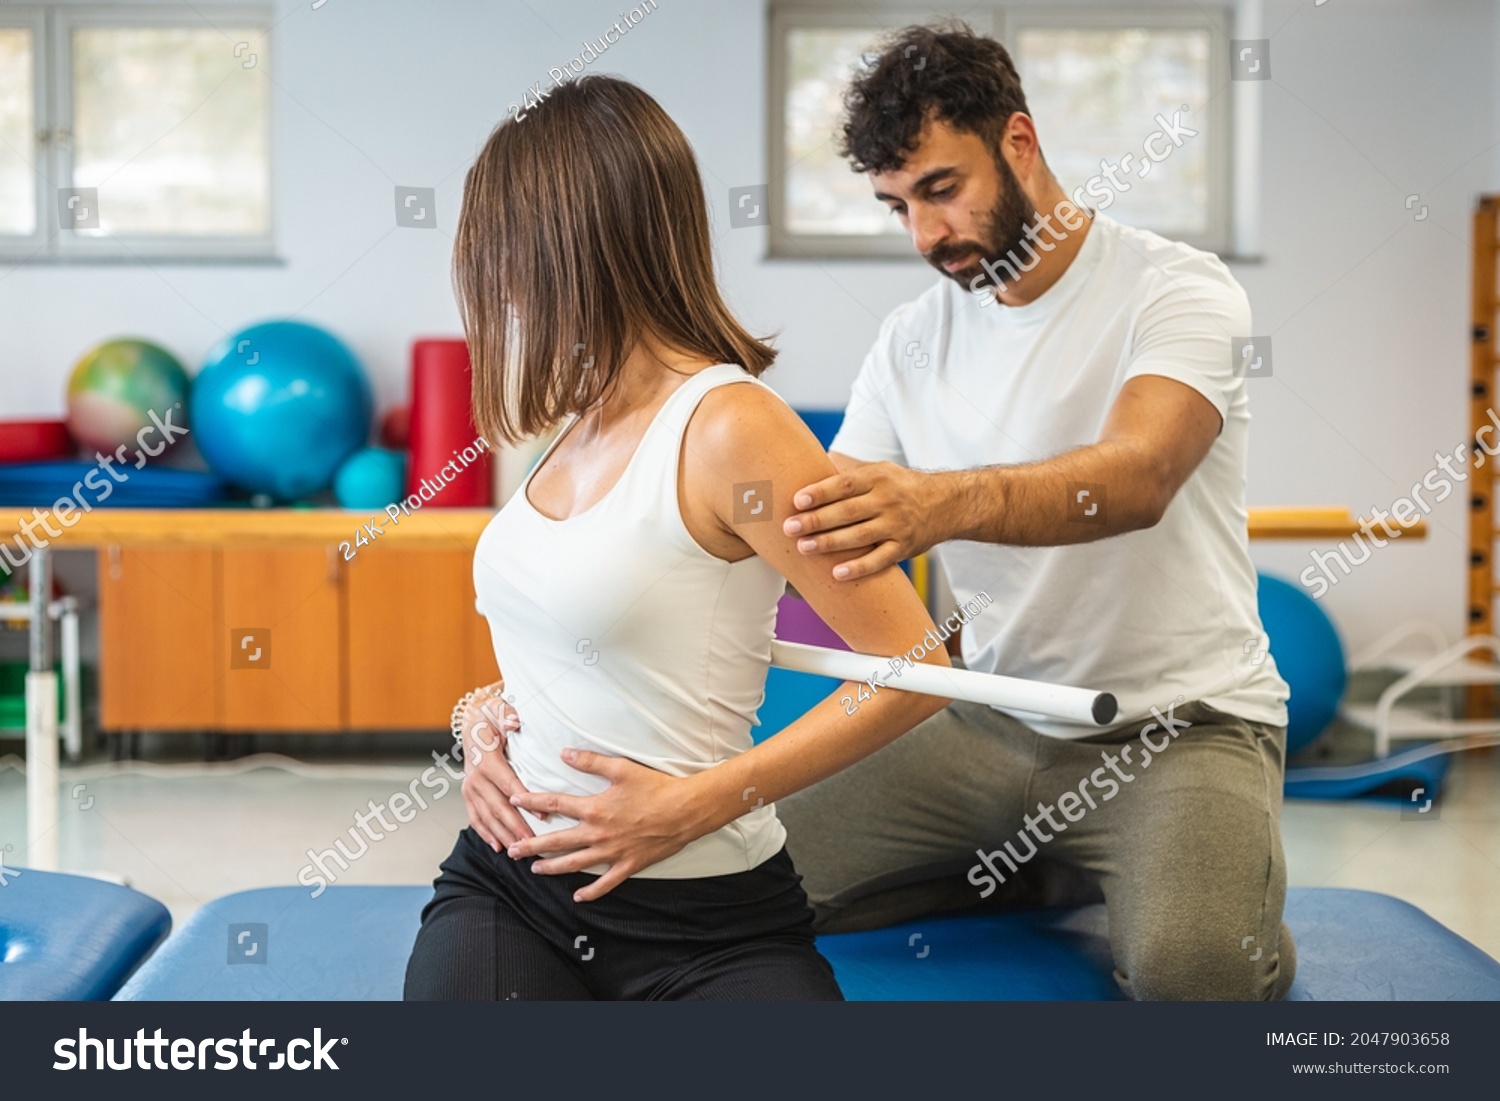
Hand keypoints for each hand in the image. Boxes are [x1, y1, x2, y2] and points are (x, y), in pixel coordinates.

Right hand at [459, 691, 538, 852]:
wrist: (472, 721)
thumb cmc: (492, 716)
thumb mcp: (500, 709)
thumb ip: (508, 715)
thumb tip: (515, 722)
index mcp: (487, 760)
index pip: (509, 784)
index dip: (525, 801)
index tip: (542, 816)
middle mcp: (475, 777)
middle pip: (498, 806)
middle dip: (515, 827)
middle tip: (532, 843)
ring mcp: (469, 788)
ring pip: (487, 816)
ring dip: (502, 834)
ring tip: (518, 851)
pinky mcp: (468, 795)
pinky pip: (476, 817)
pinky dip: (486, 833)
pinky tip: (497, 846)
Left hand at [506, 749, 709, 901]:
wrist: (685, 810)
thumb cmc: (655, 787)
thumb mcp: (621, 768)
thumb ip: (590, 762)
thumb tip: (564, 754)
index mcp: (594, 808)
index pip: (555, 804)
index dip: (532, 801)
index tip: (515, 801)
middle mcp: (598, 833)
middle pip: (557, 841)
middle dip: (532, 846)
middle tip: (512, 851)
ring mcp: (612, 852)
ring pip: (575, 864)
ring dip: (553, 868)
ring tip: (535, 870)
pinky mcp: (628, 865)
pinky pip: (605, 883)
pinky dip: (591, 892)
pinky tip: (578, 896)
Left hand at [783, 462, 940, 579]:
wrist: (945, 503)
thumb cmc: (899, 487)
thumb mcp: (879, 471)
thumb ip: (847, 476)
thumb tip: (805, 469)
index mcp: (878, 478)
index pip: (844, 484)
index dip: (820, 492)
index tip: (797, 500)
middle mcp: (888, 500)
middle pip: (848, 511)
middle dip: (816, 520)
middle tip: (789, 528)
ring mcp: (897, 525)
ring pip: (860, 536)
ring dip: (830, 543)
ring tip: (803, 548)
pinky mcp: (904, 547)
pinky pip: (879, 560)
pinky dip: (859, 568)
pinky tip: (836, 573)